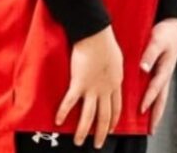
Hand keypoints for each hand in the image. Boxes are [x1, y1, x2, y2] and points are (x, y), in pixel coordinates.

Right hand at [56, 26, 123, 148]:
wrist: (96, 35)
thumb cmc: (106, 42)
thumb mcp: (117, 59)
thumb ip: (114, 69)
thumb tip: (112, 71)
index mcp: (115, 83)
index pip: (117, 107)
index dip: (114, 120)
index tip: (112, 129)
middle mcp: (105, 90)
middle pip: (104, 117)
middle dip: (101, 133)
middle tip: (98, 144)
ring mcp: (92, 88)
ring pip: (89, 115)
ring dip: (84, 131)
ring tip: (79, 142)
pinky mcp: (78, 83)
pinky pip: (70, 101)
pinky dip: (63, 112)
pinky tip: (59, 121)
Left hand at [140, 18, 176, 130]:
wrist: (173, 24)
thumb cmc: (165, 31)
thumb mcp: (157, 40)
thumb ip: (150, 54)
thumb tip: (143, 68)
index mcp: (165, 68)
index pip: (156, 87)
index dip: (149, 98)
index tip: (141, 109)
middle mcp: (165, 73)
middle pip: (162, 98)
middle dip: (157, 113)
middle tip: (152, 129)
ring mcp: (164, 73)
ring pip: (160, 95)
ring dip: (155, 108)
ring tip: (150, 123)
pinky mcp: (160, 70)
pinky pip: (156, 87)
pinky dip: (153, 97)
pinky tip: (145, 103)